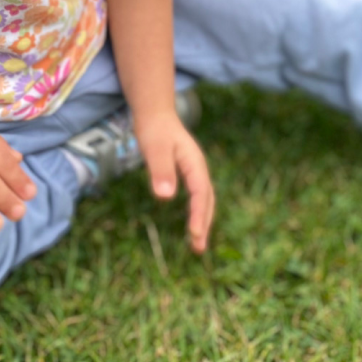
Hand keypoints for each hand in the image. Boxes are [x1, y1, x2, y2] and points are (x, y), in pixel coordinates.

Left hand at [134, 109, 214, 254]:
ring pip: (204, 199)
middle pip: (207, 199)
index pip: (200, 193)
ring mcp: (194, 170)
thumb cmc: (154, 129)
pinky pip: (197, 195)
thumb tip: (165, 197)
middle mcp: (198, 168)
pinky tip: (192, 223)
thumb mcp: (154, 148)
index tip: (194, 234)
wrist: (155, 113)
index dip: (198, 214)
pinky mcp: (187, 172)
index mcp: (194, 163)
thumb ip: (160, 170)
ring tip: (198, 245)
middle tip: (199, 249)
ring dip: (203, 220)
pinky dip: (198, 211)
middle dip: (205, 223)